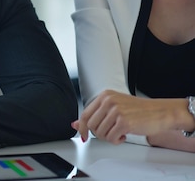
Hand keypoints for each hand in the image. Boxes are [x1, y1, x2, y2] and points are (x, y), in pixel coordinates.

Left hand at [73, 90, 189, 144]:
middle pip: (91, 125)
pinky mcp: (124, 122)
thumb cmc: (139, 110)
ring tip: (119, 132)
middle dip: (99, 133)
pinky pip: (111, 138)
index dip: (82, 127)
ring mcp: (116, 111)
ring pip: (100, 133)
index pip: (85, 114)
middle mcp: (109, 101)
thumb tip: (76, 124)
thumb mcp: (115, 107)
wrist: (161, 112)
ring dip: (109, 137)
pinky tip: (124, 135)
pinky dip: (117, 141)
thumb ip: (96, 115)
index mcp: (105, 95)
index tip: (84, 135)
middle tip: (110, 132)